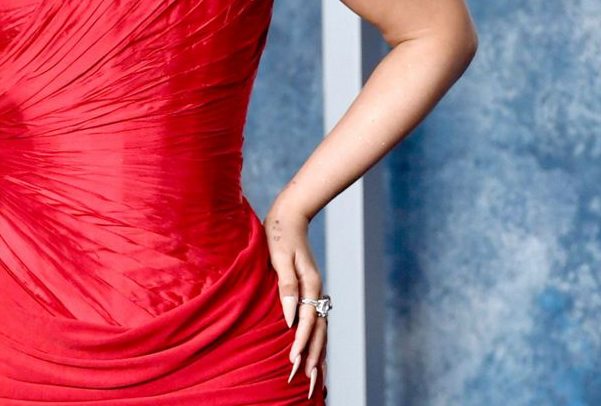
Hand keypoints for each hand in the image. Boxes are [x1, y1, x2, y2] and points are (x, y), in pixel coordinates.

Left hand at [263, 196, 327, 399]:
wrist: (289, 216)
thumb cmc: (279, 235)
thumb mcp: (279, 257)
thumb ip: (286, 287)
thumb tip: (290, 318)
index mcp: (309, 284)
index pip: (307, 321)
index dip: (300, 343)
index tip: (293, 363)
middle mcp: (316, 291)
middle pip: (318, 331)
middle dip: (312, 358)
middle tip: (305, 384)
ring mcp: (314, 292)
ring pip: (321, 330)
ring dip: (317, 354)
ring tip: (314, 380)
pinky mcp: (309, 292)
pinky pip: (316, 322)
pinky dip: (316, 341)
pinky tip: (313, 354)